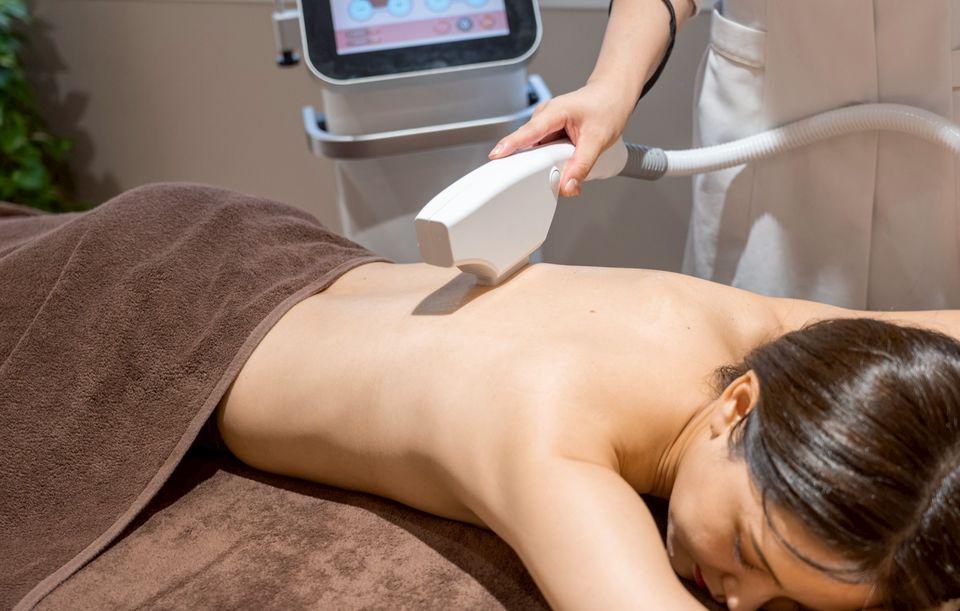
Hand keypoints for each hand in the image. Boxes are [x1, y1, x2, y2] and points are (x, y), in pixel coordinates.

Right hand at [488, 80, 634, 196]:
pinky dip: (547, 159)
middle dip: (529, 164)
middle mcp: (544, 116)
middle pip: (526, 144)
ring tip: (558, 167)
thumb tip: (568, 187)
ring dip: (541, 163)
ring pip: (534, 149)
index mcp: (554, 112)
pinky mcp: (548, 131)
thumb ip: (582, 166)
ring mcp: (544, 124)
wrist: (612, 95)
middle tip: (542, 179)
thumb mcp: (597, 140)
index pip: (529, 131)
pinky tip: (559, 162)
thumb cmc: (606, 108)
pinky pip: (541, 150)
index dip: (511, 144)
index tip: (496, 156)